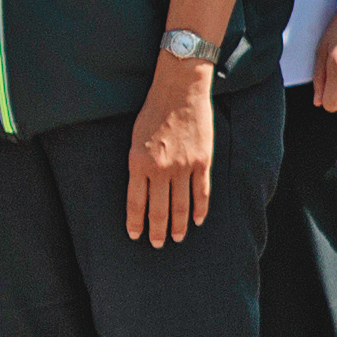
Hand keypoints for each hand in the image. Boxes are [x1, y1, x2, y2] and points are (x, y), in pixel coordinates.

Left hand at [127, 58, 214, 247]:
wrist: (179, 92)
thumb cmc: (151, 113)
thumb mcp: (134, 139)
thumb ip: (138, 165)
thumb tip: (140, 189)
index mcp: (138, 163)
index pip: (135, 202)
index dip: (135, 221)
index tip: (134, 235)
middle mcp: (160, 169)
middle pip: (159, 209)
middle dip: (156, 229)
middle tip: (156, 244)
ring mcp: (183, 167)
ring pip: (181, 205)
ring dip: (177, 225)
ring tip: (175, 238)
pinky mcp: (202, 162)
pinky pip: (201, 192)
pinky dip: (199, 209)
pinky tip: (196, 221)